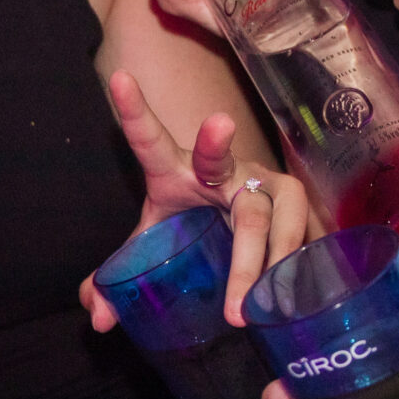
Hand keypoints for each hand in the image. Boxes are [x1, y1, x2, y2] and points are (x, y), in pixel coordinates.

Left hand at [79, 70, 307, 330]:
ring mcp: (263, 181)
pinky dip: (293, 264)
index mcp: (176, 170)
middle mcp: (222, 168)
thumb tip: (97, 319)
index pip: (150, 139)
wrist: (244, 218)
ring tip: (247, 307)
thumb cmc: (192, 222)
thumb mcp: (154, 241)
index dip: (134, 111)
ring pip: (264, 210)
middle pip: (219, 166)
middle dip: (217, 151)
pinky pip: (301, 230)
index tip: (119, 78)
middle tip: (219, 127)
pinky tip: (292, 294)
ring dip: (257, 259)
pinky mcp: (294, 202)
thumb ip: (121, 274)